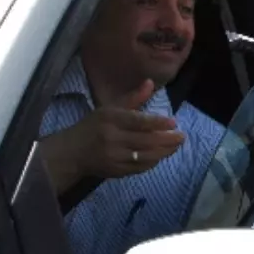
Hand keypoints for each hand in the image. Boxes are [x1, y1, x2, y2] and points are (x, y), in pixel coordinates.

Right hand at [40, 80, 184, 194]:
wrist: (71, 153)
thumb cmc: (93, 126)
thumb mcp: (110, 108)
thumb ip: (133, 98)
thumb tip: (151, 82)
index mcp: (110, 119)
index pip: (137, 121)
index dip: (157, 122)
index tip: (173, 122)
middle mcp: (112, 138)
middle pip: (144, 140)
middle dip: (166, 139)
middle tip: (182, 136)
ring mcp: (114, 157)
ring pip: (144, 156)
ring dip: (164, 151)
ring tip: (176, 145)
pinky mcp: (116, 171)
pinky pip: (139, 168)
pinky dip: (153, 162)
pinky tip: (162, 155)